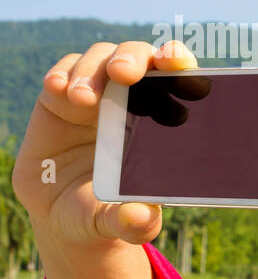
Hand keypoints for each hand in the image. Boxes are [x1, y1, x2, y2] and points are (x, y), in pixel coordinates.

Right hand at [12, 40, 198, 248]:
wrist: (64, 215)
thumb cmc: (106, 212)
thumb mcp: (119, 222)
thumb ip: (134, 222)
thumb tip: (142, 219)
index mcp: (163, 120)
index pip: (178, 78)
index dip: (179, 61)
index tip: (177, 64)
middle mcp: (133, 99)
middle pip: (138, 56)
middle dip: (133, 58)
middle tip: (124, 74)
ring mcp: (97, 95)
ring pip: (99, 58)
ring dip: (91, 71)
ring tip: (80, 97)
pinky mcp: (59, 97)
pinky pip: (63, 72)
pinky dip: (62, 74)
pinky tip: (58, 89)